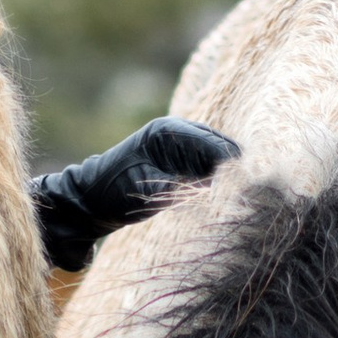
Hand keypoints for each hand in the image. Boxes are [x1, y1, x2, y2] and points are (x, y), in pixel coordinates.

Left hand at [31, 116, 238, 274]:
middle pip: (226, 149)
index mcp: (169, 131)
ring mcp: (183, 146)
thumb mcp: (144, 192)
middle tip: (247, 203)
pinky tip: (225, 204)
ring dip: (232, 181)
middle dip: (238, 174)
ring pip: (223, 160)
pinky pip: (213, 170)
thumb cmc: (112, 192)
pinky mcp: (184, 161)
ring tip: (239, 206)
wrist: (90, 199)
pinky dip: (221, 185)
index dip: (234, 169)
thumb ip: (178, 189)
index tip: (245, 194)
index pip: (215, 146)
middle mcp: (180, 132)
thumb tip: (212, 194)